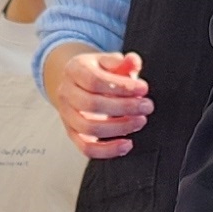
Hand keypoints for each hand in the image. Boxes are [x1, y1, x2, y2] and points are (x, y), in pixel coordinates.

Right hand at [43, 43, 152, 161]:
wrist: (79, 84)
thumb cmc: (99, 72)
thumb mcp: (110, 62)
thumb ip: (123, 62)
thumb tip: (134, 61)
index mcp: (74, 70)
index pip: (94, 80)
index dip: (121, 87)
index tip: (143, 89)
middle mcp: (65, 93)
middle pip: (91, 104)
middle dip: (124, 107)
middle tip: (146, 106)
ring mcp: (67, 116)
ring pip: (89, 128)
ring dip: (119, 127)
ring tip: (140, 121)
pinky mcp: (73, 134)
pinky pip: (87, 148)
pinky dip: (107, 150)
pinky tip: (127, 145)